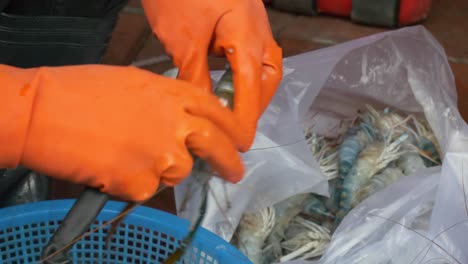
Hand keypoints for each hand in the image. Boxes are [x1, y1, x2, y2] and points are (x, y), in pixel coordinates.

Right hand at [0, 65, 244, 201]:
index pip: (218, 112)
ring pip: (178, 172)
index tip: (241, 141)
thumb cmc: (79, 91)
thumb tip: (180, 122)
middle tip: (235, 173)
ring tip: (125, 154)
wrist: (43, 113)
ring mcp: (163, 156)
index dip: (233, 128)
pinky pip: (147, 189)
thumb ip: (165, 102)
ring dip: (161, 169)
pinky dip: (132, 183)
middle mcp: (176, 125)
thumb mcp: (134, 83)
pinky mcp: (143, 184)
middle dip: (229, 162)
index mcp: (173, 94)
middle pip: (217, 146)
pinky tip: (110, 166)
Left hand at [142, 0, 282, 149]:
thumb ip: (195, 77)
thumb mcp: (183, 38)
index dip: (244, 120)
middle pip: (266, 80)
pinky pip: (252, 56)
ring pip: (262, 68)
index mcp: (248, 38)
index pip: (250, 91)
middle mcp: (260, 33)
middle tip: (235, 128)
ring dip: (251, 91)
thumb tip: (201, 110)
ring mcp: (255, 25)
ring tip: (233, 110)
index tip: (238, 145)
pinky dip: (242, 75)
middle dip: (254, 106)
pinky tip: (227, 83)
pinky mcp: (245, 21)